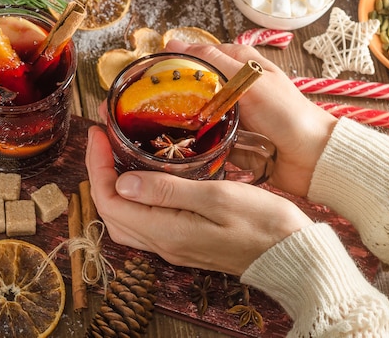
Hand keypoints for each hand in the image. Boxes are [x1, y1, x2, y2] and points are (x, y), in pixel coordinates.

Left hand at [85, 125, 312, 274]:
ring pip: (124, 220)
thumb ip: (168, 191)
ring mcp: (173, 247)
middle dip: (99, 173)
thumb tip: (123, 182)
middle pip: (110, 212)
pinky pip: (142, 223)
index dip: (97, 166)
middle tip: (102, 140)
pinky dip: (131, 200)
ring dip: (112, 188)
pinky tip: (140, 180)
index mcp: (167, 232)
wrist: (291, 254)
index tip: (98, 134)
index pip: (110, 201)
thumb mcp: (217, 198)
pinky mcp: (183, 243)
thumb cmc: (263, 223)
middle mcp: (164, 244)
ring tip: (114, 156)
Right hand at [164, 40, 337, 196]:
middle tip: (152, 105)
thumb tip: (174, 42)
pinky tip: (181, 146)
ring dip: (184, 121)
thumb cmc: (285, 113)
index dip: (175, 63)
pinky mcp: (232, 139)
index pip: (199, 56)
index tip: (150, 74)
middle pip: (195, 87)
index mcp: (240, 63)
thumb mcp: (247, 79)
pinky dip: (197, 141)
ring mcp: (232, 114)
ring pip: (197, 113)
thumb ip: (212, 62)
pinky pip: (206, 138)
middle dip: (176, 95)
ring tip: (161, 128)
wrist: (310, 157)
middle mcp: (235, 87)